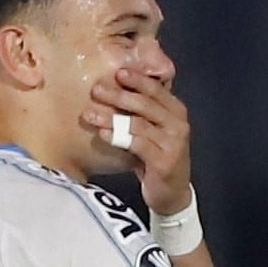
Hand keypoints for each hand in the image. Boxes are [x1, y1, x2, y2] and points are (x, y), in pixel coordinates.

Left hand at [90, 66, 196, 215]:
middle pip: (145, 104)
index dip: (136, 80)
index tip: (116, 72)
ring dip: (111, 118)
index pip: (156, 90)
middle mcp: (178, 125)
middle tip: (96, 90)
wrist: (172, 194)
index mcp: (176, 112)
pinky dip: (118, 138)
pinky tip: (103, 134)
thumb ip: (142, 111)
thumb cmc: (157, 158)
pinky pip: (137, 145)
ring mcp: (173, 144)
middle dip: (118, 95)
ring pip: (138, 124)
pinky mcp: (164, 162)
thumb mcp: (153, 130)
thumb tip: (113, 86)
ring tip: (90, 114)